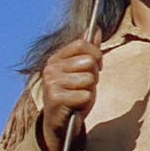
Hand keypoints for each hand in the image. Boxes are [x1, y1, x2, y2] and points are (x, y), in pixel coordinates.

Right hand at [41, 29, 101, 150]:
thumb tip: (96, 28)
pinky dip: (85, 102)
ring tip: (79, 95)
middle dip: (94, 75)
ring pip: (89, 78)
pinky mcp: (55, 99)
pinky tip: (76, 105)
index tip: (98, 64)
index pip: (82, 43)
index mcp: (56, 58)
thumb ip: (89, 50)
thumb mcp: (82, 70)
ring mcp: (51, 83)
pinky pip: (85, 94)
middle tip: (85, 85)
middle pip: (89, 61)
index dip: (96, 53)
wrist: (61, 122)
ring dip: (90, 89)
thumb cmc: (73, 93)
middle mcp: (51, 68)